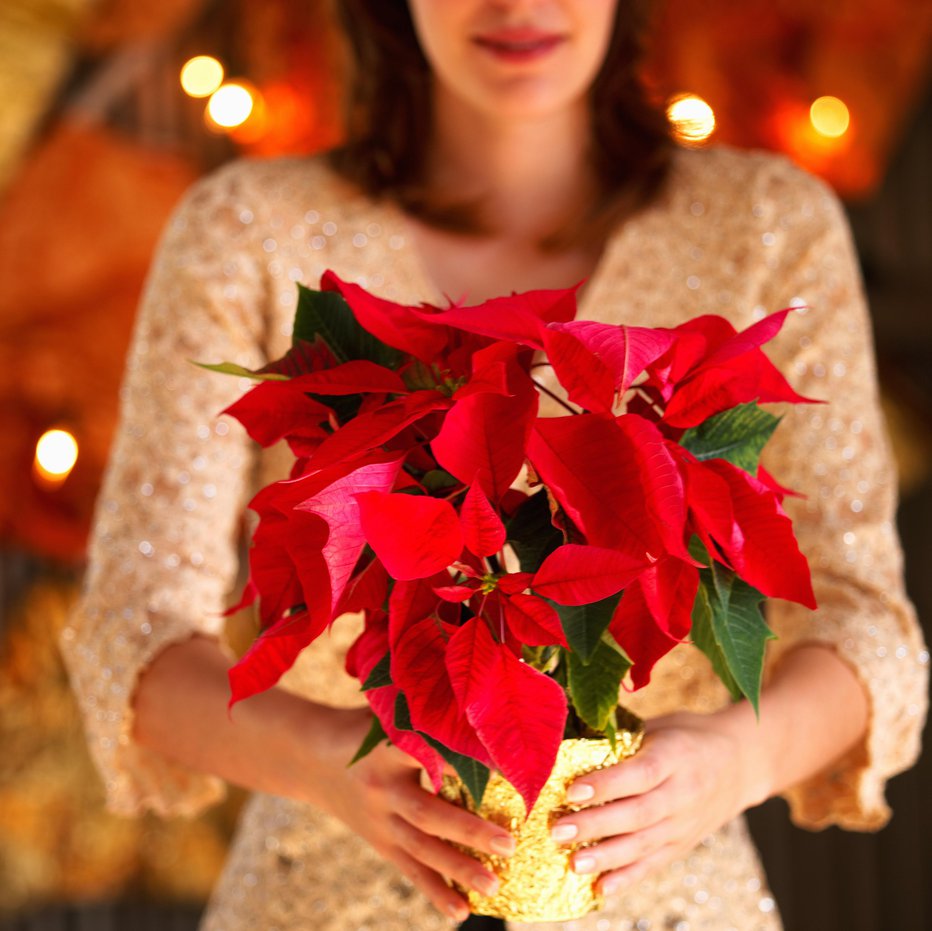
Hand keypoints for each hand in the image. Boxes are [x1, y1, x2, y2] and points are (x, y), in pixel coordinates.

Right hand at [307, 708, 515, 921]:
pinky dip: (435, 892)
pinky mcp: (379, 843)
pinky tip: (462, 912)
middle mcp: (383, 788)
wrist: (312, 757)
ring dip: (458, 869)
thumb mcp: (388, 712)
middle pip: (426, 814)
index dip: (464, 762)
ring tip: (493, 886)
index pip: (429, 756)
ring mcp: (379, 821)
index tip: (504, 771)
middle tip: (508, 845)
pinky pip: (409, 870)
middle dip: (468, 832)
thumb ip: (426, 715)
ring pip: (420, 850)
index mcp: (386, 748)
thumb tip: (480, 703)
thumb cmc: (366, 726)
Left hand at [549, 709, 763, 895]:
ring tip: (573, 863)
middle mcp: (683, 794)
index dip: (606, 784)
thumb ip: (625, 738)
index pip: (640, 774)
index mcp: (676, 757)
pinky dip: (627, 878)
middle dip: (594, 825)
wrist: (741, 762)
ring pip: (643, 844)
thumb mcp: (662, 726)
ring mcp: (685, 824)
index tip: (571, 791)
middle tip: (557, 830)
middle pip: (637, 814)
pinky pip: (654, 864)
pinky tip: (601, 888)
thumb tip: (572, 744)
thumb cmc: (688, 736)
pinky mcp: (683, 844)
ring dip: (606, 857)